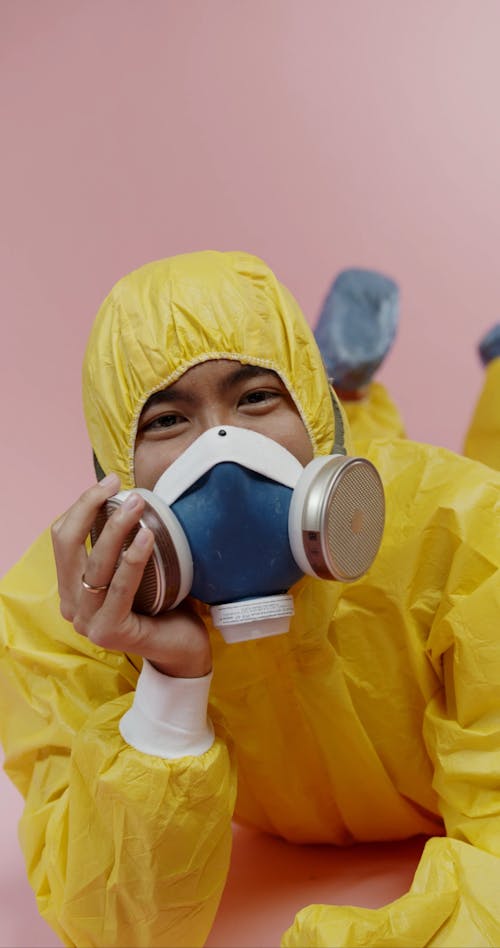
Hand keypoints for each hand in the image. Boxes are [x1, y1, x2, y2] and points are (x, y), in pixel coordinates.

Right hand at [51, 474, 211, 677]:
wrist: (184, 648)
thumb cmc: (164, 604)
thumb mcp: (137, 568)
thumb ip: (123, 543)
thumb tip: (130, 494)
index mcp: (72, 588)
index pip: (63, 538)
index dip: (81, 506)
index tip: (110, 483)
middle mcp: (72, 606)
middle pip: (68, 545)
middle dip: (89, 508)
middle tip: (120, 487)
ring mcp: (87, 622)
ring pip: (95, 564)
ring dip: (115, 528)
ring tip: (138, 503)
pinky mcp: (108, 632)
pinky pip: (119, 586)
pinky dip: (133, 558)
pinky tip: (147, 536)